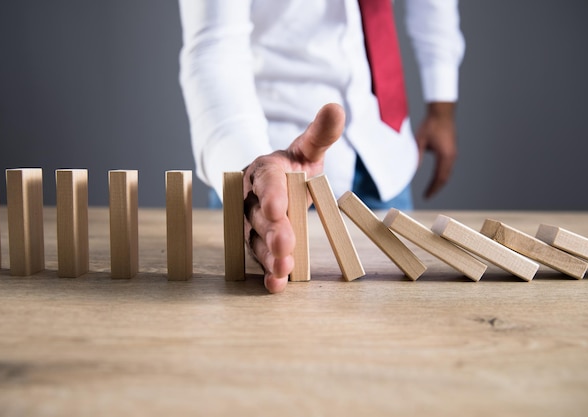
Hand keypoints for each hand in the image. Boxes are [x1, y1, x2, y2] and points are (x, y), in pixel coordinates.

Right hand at [243, 103, 344, 292]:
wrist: (273, 183)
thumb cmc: (293, 166)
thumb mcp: (307, 148)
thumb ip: (320, 134)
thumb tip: (336, 107)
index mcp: (264, 171)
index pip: (266, 182)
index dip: (271, 196)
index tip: (277, 210)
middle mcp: (252, 197)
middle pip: (259, 215)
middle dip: (273, 232)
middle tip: (285, 247)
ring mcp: (251, 222)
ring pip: (256, 240)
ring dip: (269, 256)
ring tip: (283, 271)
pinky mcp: (256, 242)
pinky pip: (260, 257)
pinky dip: (267, 272)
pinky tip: (276, 286)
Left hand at [415, 102, 457, 198]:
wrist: (442, 112)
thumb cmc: (431, 125)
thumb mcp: (420, 141)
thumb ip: (417, 156)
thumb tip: (412, 170)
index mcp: (445, 155)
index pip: (439, 178)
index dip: (433, 189)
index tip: (426, 197)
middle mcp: (452, 156)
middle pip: (445, 178)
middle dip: (436, 188)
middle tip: (427, 196)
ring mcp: (453, 153)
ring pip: (447, 172)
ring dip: (439, 181)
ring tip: (431, 189)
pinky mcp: (451, 149)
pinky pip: (447, 166)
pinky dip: (441, 174)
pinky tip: (435, 177)